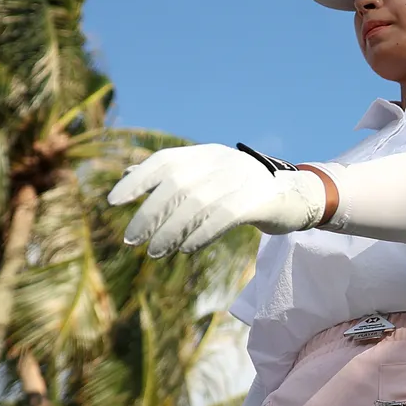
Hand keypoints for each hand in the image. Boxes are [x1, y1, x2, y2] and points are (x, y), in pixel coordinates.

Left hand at [107, 144, 326, 256]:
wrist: (292, 196)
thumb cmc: (241, 190)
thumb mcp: (206, 176)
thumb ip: (172, 174)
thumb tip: (128, 175)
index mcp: (205, 154)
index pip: (165, 161)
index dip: (137, 180)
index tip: (113, 202)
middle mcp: (221, 161)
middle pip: (176, 185)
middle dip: (149, 213)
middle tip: (132, 239)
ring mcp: (241, 179)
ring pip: (196, 204)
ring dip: (170, 230)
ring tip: (155, 251)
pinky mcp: (256, 200)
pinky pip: (222, 217)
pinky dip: (200, 235)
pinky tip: (186, 250)